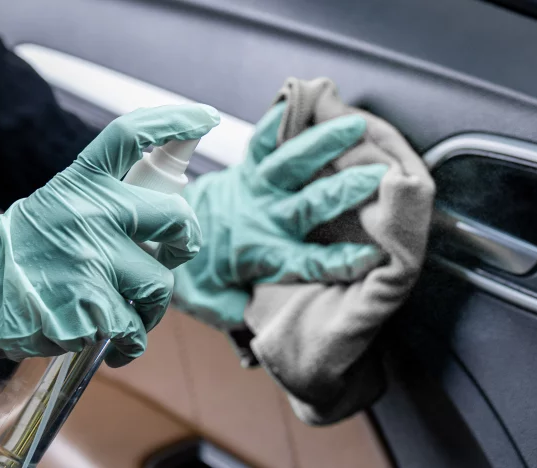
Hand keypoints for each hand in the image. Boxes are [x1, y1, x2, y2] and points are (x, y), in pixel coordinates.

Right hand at [0, 104, 220, 366]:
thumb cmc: (20, 255)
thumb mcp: (56, 207)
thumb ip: (104, 205)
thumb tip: (163, 219)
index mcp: (80, 184)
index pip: (130, 135)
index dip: (174, 121)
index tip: (205, 117)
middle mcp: (91, 214)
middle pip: (178, 218)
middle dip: (186, 242)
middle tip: (174, 254)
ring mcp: (93, 260)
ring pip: (161, 285)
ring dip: (151, 308)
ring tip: (127, 315)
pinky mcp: (92, 308)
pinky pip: (135, 329)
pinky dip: (128, 343)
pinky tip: (111, 343)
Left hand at [173, 103, 386, 327]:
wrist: (157, 231)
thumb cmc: (194, 270)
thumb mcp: (216, 302)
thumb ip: (243, 310)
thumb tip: (267, 321)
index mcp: (263, 254)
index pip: (308, 262)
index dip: (341, 261)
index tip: (374, 255)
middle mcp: (262, 217)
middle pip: (308, 205)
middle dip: (346, 190)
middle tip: (380, 177)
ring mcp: (254, 187)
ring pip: (290, 162)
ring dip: (323, 142)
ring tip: (355, 125)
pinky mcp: (245, 165)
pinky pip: (262, 138)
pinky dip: (279, 118)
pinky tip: (300, 98)